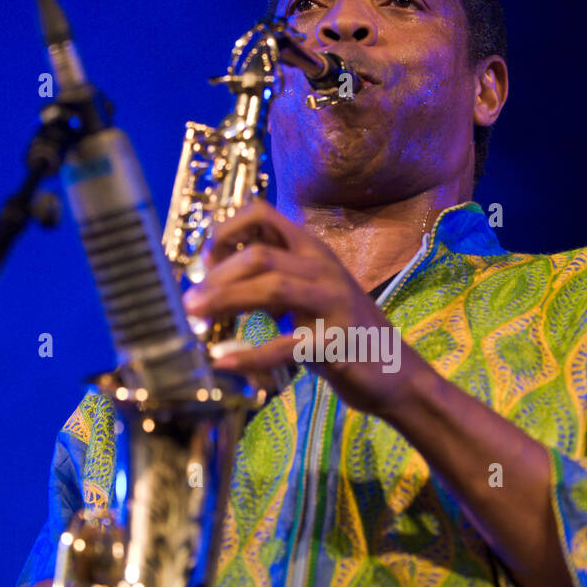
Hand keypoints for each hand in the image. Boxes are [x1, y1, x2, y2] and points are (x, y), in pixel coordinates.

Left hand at [183, 198, 423, 417]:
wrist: (397, 372)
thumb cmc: (344, 333)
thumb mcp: (310, 293)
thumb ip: (275, 277)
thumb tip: (217, 275)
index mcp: (313, 251)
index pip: (262, 214)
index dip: (224, 231)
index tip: (204, 262)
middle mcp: (324, 268)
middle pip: (259, 255)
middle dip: (216, 276)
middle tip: (189, 302)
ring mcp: (334, 303)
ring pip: (271, 288)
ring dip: (226, 301)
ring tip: (197, 319)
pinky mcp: (337, 342)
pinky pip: (285, 345)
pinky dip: (249, 354)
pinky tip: (224, 362)